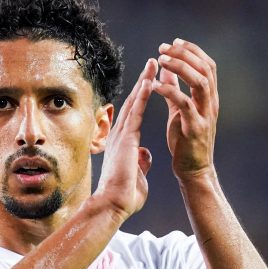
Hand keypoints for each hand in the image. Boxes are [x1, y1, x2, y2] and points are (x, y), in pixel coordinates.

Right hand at [94, 59, 157, 218]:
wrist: (113, 205)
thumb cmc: (123, 196)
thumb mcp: (138, 175)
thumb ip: (141, 163)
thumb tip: (145, 156)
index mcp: (123, 143)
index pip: (134, 114)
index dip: (142, 96)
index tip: (150, 82)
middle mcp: (119, 135)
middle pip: (133, 102)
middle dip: (144, 81)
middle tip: (153, 63)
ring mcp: (121, 135)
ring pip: (134, 102)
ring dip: (145, 82)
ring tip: (154, 64)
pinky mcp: (126, 139)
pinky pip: (136, 113)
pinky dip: (143, 96)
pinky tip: (150, 81)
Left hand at [154, 39, 218, 179]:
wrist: (192, 170)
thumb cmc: (185, 141)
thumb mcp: (179, 110)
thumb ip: (174, 89)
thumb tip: (165, 70)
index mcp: (208, 97)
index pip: (207, 65)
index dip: (192, 50)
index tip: (173, 42)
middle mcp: (211, 103)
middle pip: (205, 68)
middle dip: (185, 54)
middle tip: (164, 48)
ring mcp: (205, 115)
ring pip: (199, 82)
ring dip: (180, 68)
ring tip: (161, 61)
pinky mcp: (195, 128)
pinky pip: (185, 104)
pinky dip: (170, 91)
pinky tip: (154, 86)